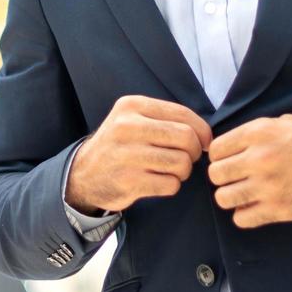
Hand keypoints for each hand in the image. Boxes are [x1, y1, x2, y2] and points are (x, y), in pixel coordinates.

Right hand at [65, 95, 212, 214]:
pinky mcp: (129, 182)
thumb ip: (167, 119)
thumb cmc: (120, 144)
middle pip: (186, 138)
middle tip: (188, 158)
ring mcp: (127, 155)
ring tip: (172, 170)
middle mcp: (127, 127)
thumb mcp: (134, 119)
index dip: (203, 130)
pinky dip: (172, 185)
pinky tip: (159, 181)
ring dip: (183, 171)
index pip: (183, 114)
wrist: (84, 173)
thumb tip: (207, 135)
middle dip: (195, 151)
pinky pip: (171, 184)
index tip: (205, 142)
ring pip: (181, 163)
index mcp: (132, 106)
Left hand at [208, 115, 291, 227]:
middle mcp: (260, 159)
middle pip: (216, 175)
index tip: (228, 159)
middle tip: (235, 176)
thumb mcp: (284, 122)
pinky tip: (255, 206)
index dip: (220, 155)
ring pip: (224, 198)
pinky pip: (242, 219)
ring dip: (231, 196)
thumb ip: (255, 134)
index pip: (215, 149)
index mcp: (258, 133)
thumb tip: (232, 147)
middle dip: (223, 176)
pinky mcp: (280, 210)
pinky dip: (244, 214)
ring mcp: (269, 187)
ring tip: (243, 192)